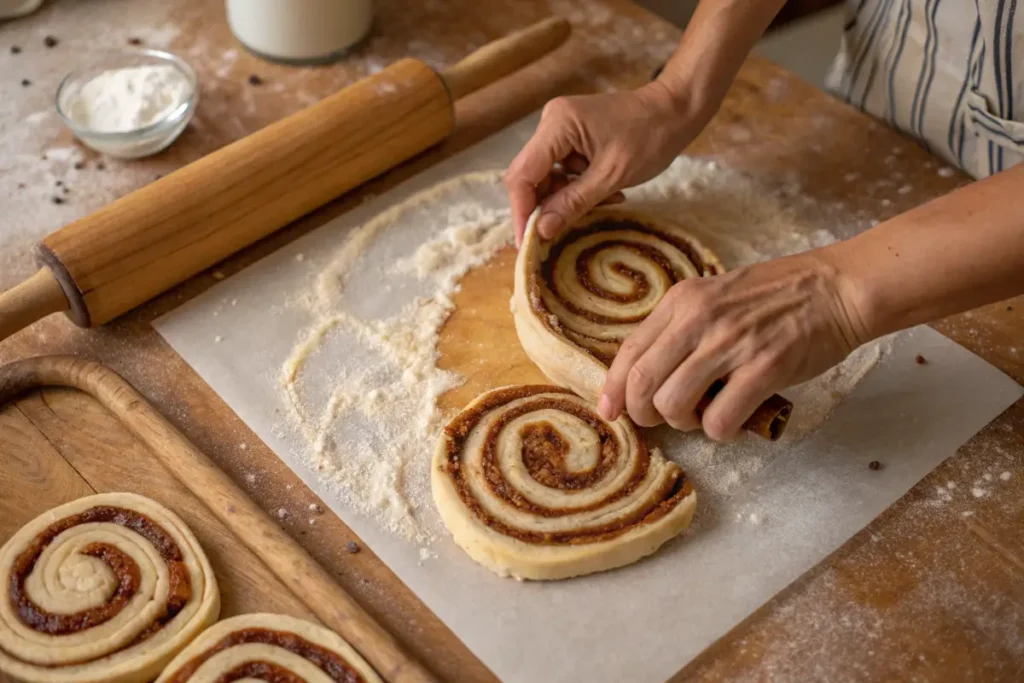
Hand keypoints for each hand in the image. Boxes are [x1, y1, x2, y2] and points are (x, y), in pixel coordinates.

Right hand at [504, 82, 700, 245]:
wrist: (674, 111)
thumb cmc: (650, 137)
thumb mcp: (612, 176)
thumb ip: (573, 203)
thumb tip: (541, 231)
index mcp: (558, 125)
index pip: (523, 174)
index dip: (522, 211)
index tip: (526, 244)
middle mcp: (551, 123)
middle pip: (530, 176)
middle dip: (544, 207)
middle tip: (558, 234)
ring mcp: (560, 130)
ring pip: (547, 177)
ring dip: (567, 198)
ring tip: (604, 202)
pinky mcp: (571, 138)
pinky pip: (562, 171)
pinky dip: (578, 188)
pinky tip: (605, 192)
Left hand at [597, 250, 868, 439]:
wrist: (836, 288)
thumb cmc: (776, 295)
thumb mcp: (715, 295)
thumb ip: (681, 327)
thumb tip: (647, 374)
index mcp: (682, 300)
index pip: (630, 350)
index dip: (614, 388)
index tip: (610, 411)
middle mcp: (699, 319)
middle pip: (643, 383)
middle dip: (643, 413)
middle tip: (662, 419)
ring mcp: (731, 344)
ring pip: (674, 405)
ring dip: (684, 423)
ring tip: (704, 415)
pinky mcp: (764, 368)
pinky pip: (719, 420)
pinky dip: (720, 431)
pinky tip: (733, 419)